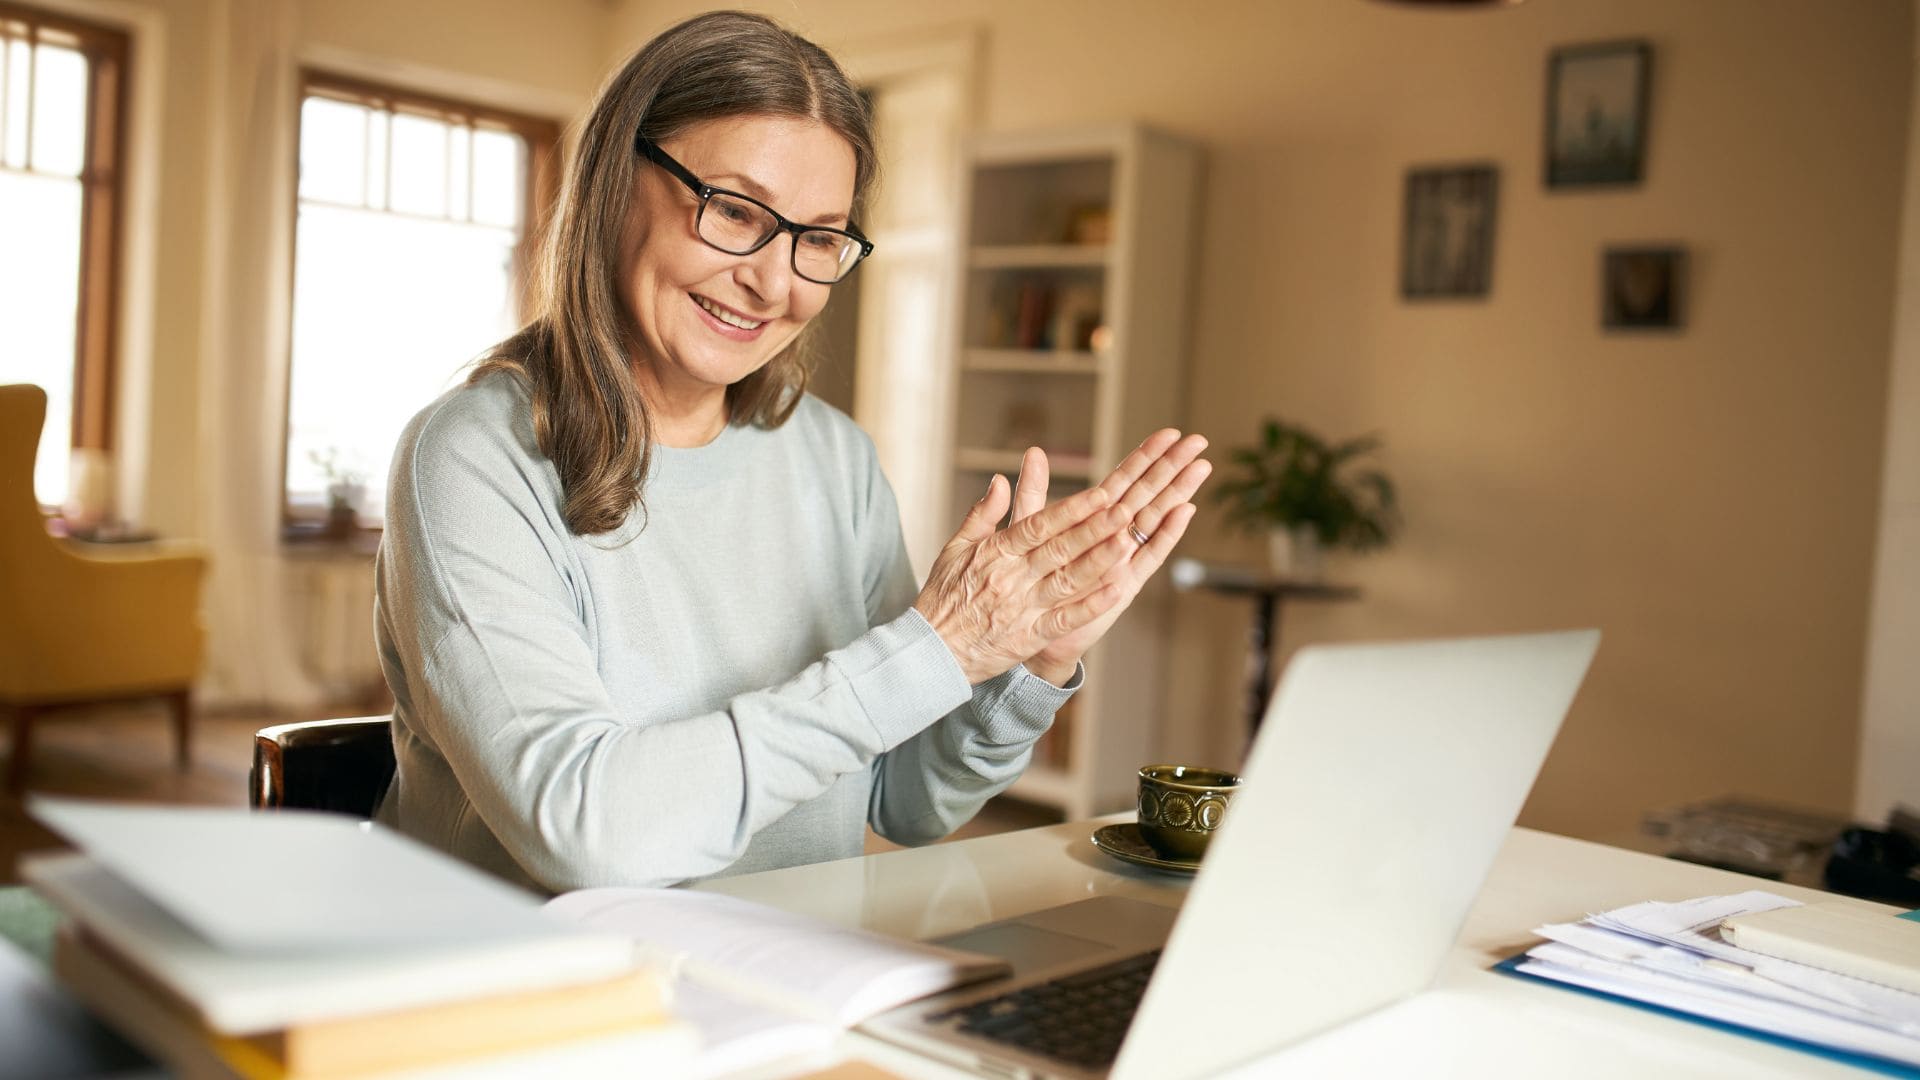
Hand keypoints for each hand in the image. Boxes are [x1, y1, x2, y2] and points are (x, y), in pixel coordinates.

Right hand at [914, 476, 1139, 684]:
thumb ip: (981, 514)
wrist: (931, 650)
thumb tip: (1000, 480)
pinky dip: (1090, 605)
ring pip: (1066, 580)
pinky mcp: (1029, 637)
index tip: (1099, 495)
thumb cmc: (943, 597)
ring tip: (1127, 543)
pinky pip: (1065, 619)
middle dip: (1094, 528)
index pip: (1038, 525)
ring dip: (1099, 561)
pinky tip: (1115, 591)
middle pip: (1059, 548)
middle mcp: (1012, 577)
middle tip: (1123, 510)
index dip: (1071, 509)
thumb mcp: (954, 548)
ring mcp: (1023, 608)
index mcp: (996, 553)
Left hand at [1017, 431, 1211, 682]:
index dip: (1146, 456)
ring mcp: (1123, 559)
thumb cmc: (1029, 581)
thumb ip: (1033, 492)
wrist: (1030, 631)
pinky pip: (1149, 555)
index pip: (1124, 480)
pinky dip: (1167, 533)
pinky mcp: (1125, 584)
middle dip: (1172, 466)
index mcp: (1092, 519)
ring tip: (1201, 467)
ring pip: (1155, 518)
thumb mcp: (1026, 530)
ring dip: (1178, 492)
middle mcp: (1114, 535)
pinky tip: (1185, 511)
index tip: (1169, 432)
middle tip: (1199, 441)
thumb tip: (1034, 451)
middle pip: (1147, 493)